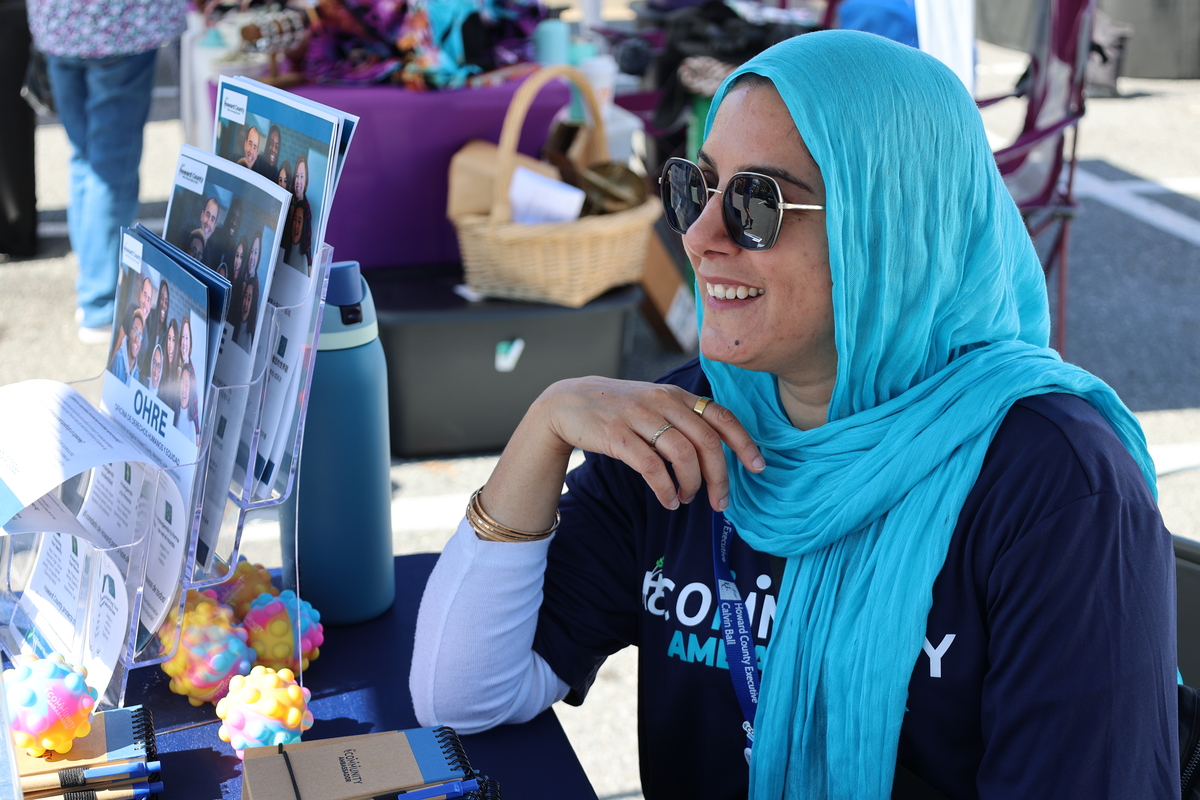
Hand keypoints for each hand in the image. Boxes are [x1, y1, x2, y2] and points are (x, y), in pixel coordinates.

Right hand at [537, 377, 764, 510]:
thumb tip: (717, 451)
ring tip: (687, 499)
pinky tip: (668, 500)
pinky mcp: (617, 435)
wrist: (567, 403)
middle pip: (707, 442)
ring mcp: (639, 416)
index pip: (721, 416)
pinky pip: (651, 467)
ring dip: (692, 485)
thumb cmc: (617, 409)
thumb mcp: (653, 403)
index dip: (744, 443)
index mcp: (676, 395)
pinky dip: (665, 489)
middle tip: (720, 502)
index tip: (758, 468)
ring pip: (683, 455)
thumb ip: (682, 418)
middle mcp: (662, 401)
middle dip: (720, 478)